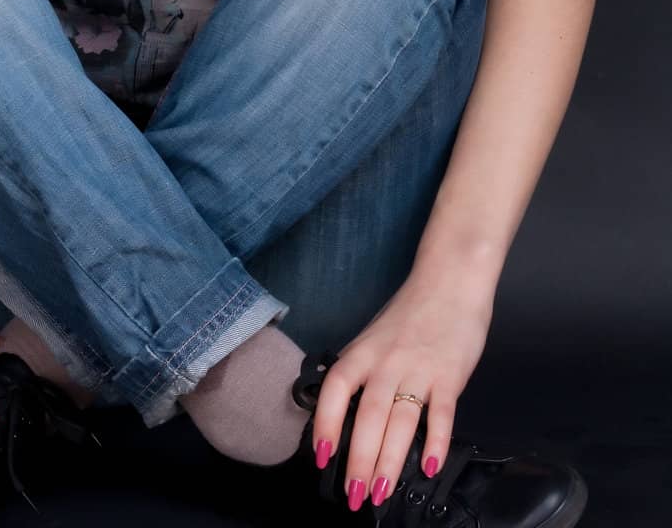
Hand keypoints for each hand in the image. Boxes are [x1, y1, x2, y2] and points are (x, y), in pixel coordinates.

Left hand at [308, 267, 493, 510]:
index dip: (326, 424)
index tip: (323, 457)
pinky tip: (431, 467)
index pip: (336, 390)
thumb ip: (364, 370)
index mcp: (364, 351)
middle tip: (355, 495)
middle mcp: (387, 362)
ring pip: (400, 422)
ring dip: (390, 461)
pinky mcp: (450, 375)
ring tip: (382, 491)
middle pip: (369, 417)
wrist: (450, 279)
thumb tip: (347, 412)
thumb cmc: (412, 311)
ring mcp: (419, 369)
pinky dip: (437, 441)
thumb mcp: (375, 336)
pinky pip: (442, 414)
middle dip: (360, 461)